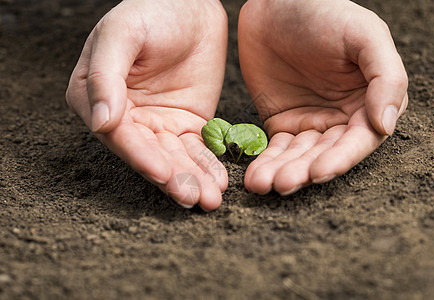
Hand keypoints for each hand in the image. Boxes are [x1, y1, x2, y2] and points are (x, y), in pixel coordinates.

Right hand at [66, 0, 227, 209]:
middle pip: (149, 155)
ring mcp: (157, 123)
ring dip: (193, 179)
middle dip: (173, 178)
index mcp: (97, 97)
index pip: (119, 134)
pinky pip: (197, 149)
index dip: (140, 156)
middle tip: (194, 198)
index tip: (162, 173)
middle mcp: (126, 117)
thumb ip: (105, 75)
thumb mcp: (121, 33)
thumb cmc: (150, 10)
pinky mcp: (186, 124)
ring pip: (174, 158)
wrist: (190, 4)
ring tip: (211, 199)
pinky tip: (219, 181)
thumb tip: (99, 122)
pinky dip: (208, 165)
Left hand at [238, 0, 407, 194]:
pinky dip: (265, 162)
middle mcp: (341, 118)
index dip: (340, 157)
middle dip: (304, 171)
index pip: (359, 139)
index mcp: (368, 101)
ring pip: (298, 157)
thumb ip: (386, 76)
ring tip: (262, 184)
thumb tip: (386, 124)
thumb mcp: (364, 35)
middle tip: (283, 183)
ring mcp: (310, 123)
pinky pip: (274, 149)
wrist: (276, 3)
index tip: (318, 170)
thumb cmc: (325, 13)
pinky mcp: (282, 123)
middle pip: (325, 154)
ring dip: (281, 172)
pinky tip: (255, 176)